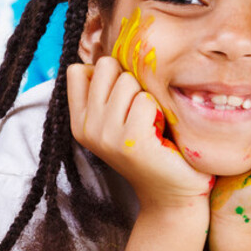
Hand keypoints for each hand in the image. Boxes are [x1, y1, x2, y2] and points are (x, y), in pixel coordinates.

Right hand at [67, 57, 213, 211]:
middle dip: (130, 80)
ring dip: (147, 96)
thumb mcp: (119, 120)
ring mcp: (106, 135)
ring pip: (127, 81)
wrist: (172, 194)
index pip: (78, 70)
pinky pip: (147, 100)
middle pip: (106, 66)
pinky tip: (161, 133)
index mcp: (79, 122)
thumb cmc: (153, 149)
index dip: (107, 74)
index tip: (123, 100)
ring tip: (152, 124)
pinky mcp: (131, 140)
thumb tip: (105, 56)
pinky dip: (160, 112)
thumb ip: (106, 92)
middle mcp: (87, 128)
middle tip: (142, 112)